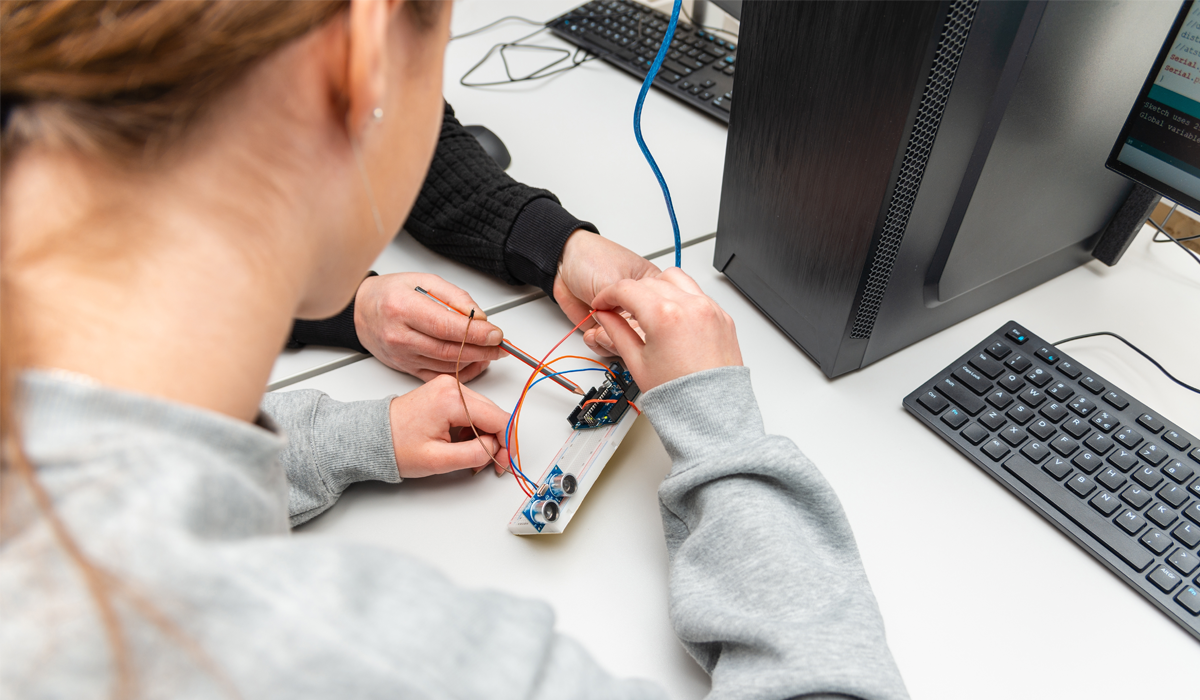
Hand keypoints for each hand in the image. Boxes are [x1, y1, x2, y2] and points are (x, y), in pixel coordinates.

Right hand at [354, 272, 504, 381]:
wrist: (362, 311)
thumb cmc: (391, 293)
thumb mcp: (424, 281)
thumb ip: (455, 297)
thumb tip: (479, 317)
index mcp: (402, 308)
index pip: (446, 326)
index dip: (475, 332)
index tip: (496, 333)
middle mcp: (400, 335)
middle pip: (448, 350)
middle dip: (481, 349)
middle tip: (500, 345)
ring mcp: (402, 356)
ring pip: (446, 365)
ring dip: (474, 361)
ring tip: (491, 352)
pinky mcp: (406, 368)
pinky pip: (438, 376)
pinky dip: (460, 373)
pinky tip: (474, 364)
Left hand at [388, 375, 510, 477]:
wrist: (372, 436)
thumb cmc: (396, 446)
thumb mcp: (439, 460)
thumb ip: (474, 454)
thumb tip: (495, 449)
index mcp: (452, 399)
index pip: (498, 418)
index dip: (507, 444)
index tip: (504, 462)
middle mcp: (453, 386)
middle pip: (494, 413)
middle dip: (497, 441)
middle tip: (491, 464)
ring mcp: (449, 386)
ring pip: (485, 411)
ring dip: (485, 435)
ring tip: (471, 456)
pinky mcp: (445, 391)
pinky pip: (471, 408)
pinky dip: (473, 427)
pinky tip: (463, 443)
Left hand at [553, 231, 659, 354]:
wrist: (562, 260)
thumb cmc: (591, 258)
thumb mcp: (612, 280)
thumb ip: (622, 306)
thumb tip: (627, 330)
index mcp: (650, 288)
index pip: (659, 314)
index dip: (649, 326)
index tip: (633, 328)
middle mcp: (637, 306)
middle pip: (644, 334)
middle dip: (627, 339)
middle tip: (612, 332)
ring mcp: (620, 318)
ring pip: (625, 344)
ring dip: (610, 342)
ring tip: (599, 332)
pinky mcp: (603, 326)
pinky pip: (606, 344)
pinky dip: (598, 343)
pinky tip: (592, 334)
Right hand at [591, 268, 741, 390]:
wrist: (713, 412)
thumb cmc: (680, 396)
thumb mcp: (637, 362)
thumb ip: (617, 332)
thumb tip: (606, 317)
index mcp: (664, 316)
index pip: (626, 289)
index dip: (608, 295)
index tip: (603, 304)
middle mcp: (690, 306)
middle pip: (649, 281)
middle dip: (630, 293)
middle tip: (620, 309)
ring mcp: (709, 309)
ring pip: (676, 278)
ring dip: (657, 287)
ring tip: (649, 309)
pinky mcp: (722, 317)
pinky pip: (697, 294)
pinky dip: (681, 298)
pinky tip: (672, 318)